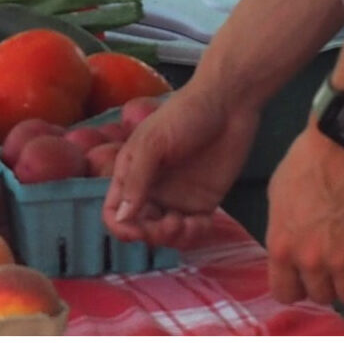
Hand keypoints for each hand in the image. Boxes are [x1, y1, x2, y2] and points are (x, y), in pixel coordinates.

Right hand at [103, 82, 259, 247]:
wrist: (229, 105)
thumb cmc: (184, 114)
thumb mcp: (153, 144)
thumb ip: (136, 180)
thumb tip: (121, 217)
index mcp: (130, 173)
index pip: (115, 211)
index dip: (121, 226)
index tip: (138, 229)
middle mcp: (150, 189)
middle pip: (140, 229)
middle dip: (154, 234)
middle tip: (173, 224)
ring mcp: (176, 198)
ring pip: (166, 236)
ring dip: (175, 238)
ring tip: (190, 223)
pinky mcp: (202, 203)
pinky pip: (192, 231)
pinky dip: (195, 235)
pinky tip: (203, 222)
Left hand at [263, 129, 343, 307]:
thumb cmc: (307, 161)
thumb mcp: (278, 197)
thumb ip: (283, 232)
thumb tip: (289, 252)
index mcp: (281, 246)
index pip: (285, 294)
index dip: (295, 286)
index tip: (303, 276)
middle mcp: (311, 261)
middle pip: (320, 296)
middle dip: (325, 282)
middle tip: (333, 262)